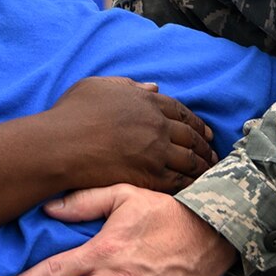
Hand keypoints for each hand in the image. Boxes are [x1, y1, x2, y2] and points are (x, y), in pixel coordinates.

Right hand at [49, 77, 213, 195]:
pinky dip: (191, 184)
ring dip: (203, 166)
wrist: (61, 145)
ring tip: (210, 173)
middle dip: (205, 147)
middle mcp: (157, 124)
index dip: (196, 123)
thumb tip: (153, 87)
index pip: (181, 111)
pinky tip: (196, 189)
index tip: (206, 133)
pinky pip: (179, 181)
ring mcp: (156, 151)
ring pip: (190, 159)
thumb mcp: (98, 86)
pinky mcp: (150, 175)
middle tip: (214, 155)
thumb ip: (128, 86)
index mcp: (146, 101)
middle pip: (191, 136)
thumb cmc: (72, 114)